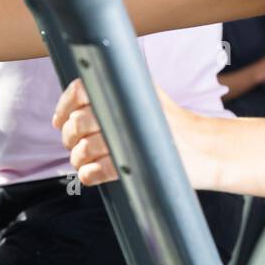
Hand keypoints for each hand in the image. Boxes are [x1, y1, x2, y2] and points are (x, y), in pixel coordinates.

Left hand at [55, 78, 217, 189]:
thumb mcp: (149, 96)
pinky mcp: (135, 165)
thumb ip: (121, 92)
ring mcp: (130, 139)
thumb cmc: (173, 126)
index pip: (81, 90)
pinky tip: (91, 174)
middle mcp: (127, 110)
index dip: (64, 105)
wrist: (204, 150)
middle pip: (79, 122)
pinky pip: (98, 171)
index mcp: (127, 91)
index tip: (60, 120)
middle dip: (70, 136)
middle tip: (72, 143)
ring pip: (85, 148)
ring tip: (82, 161)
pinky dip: (89, 174)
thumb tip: (81, 98)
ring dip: (78, 157)